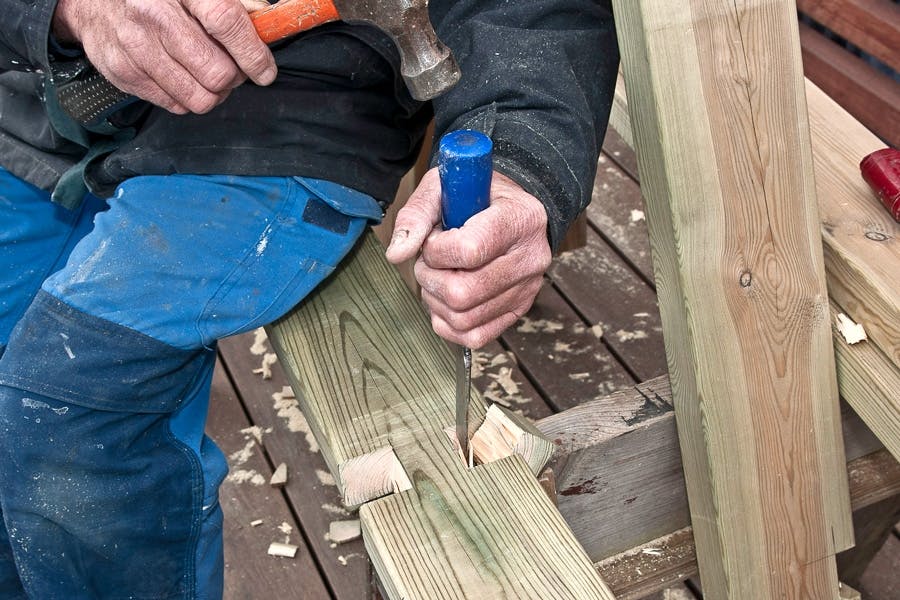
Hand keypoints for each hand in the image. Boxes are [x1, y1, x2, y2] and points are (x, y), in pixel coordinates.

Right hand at [52, 0, 276, 113]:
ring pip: (199, 98)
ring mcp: (136, 47)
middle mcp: (154, 15)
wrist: (93, 1)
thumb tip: (264, 22)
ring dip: (214, 93)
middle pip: (216, 72)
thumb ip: (233, 3)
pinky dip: (188, 97)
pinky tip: (184, 77)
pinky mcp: (124, 73)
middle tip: (234, 70)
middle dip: (235, 78)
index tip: (265, 70)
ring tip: (210, 76)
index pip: (226, 22)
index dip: (252, 53)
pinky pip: (175, 105)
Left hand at [386, 169, 551, 348]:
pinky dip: (448, 323)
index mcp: (520, 218)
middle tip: (430, 262)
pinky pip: (475, 336)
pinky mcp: (519, 309)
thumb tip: (397, 254)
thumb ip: (417, 215)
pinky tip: (445, 299)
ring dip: (436, 301)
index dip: (436, 251)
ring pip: (464, 319)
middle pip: (464, 293)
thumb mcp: (445, 186)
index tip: (434, 239)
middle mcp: (531, 257)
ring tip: (438, 276)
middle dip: (430, 279)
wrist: (513, 208)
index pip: (469, 251)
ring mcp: (527, 288)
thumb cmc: (478, 194)